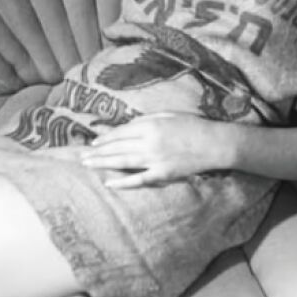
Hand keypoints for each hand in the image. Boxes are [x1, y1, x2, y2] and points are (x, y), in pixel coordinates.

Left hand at [81, 113, 228, 187]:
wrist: (214, 144)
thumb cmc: (193, 125)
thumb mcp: (169, 114)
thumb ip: (147, 120)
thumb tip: (127, 126)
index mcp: (150, 125)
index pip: (120, 132)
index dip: (105, 138)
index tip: (93, 142)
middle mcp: (149, 142)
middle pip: (117, 147)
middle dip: (98, 152)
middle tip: (81, 156)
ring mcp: (155, 159)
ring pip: (123, 162)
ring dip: (103, 164)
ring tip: (88, 165)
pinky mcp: (163, 173)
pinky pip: (139, 179)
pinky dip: (123, 182)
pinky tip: (109, 182)